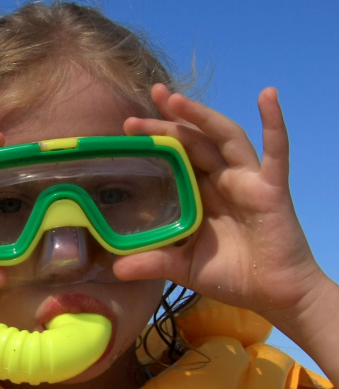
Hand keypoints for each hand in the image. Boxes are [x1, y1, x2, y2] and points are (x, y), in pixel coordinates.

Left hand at [114, 84, 326, 328]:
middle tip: (148, 97)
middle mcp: (222, 179)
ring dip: (201, 116)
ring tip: (175, 99)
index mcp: (201, 192)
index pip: (175, 156)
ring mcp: (247, 180)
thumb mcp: (183, 267)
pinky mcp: (271, 188)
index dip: (156, 139)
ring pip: (223, 137)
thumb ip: (153, 263)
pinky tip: (267, 96)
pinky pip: (275, 152)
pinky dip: (273, 123)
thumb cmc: (231, 275)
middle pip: (194, 140)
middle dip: (171, 119)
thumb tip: (114, 270)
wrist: (273, 292)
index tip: (128, 126)